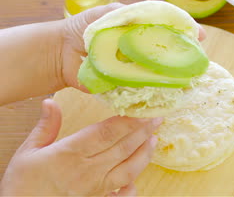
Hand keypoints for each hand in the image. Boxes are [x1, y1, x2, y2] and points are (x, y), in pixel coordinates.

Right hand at [0, 99, 162, 195]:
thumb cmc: (22, 186)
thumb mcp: (27, 152)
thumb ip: (45, 127)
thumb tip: (51, 101)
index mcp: (71, 153)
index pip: (107, 132)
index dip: (128, 121)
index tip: (142, 111)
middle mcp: (88, 171)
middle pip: (123, 148)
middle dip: (143, 132)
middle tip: (158, 118)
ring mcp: (96, 189)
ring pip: (128, 169)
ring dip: (144, 154)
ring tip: (153, 140)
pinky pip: (121, 195)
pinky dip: (133, 186)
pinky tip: (137, 177)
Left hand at [59, 3, 206, 91]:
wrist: (60, 52)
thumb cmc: (84, 28)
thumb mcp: (111, 13)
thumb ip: (134, 14)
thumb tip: (162, 19)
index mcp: (141, 30)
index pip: (170, 30)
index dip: (187, 32)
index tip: (200, 37)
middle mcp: (142, 50)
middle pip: (170, 55)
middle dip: (185, 59)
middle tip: (198, 63)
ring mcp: (135, 69)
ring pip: (161, 75)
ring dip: (175, 78)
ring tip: (189, 81)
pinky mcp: (125, 86)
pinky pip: (144, 91)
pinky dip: (156, 93)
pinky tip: (169, 95)